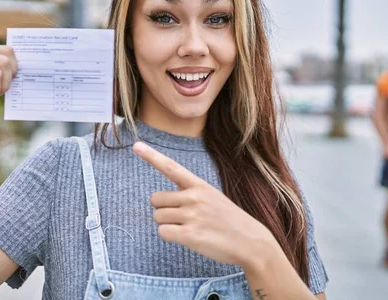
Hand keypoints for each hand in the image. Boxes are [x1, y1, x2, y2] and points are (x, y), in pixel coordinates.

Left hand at [133, 141, 277, 267]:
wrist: (251, 242)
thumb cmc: (229, 221)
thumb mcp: (213, 197)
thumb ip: (190, 193)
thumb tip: (162, 199)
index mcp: (200, 185)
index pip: (171, 167)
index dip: (151, 156)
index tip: (136, 146)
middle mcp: (194, 197)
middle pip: (155, 199)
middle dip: (163, 209)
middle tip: (182, 217)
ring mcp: (192, 216)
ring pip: (158, 217)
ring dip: (168, 225)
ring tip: (189, 228)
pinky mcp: (190, 235)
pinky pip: (163, 232)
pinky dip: (170, 236)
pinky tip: (187, 238)